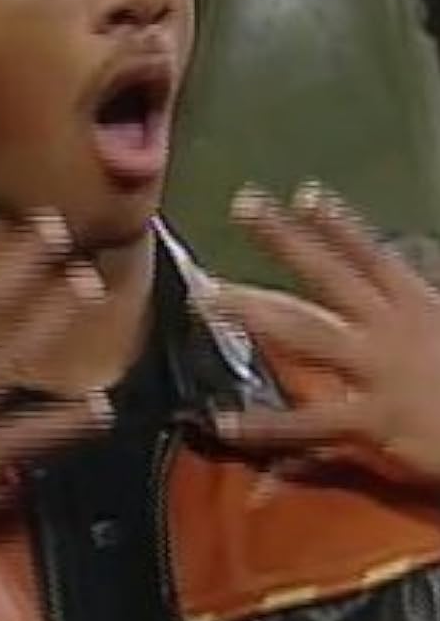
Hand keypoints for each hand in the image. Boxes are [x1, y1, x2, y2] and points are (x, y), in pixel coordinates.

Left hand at [199, 182, 439, 484]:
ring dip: (251, 311)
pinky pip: (306, 424)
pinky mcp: (372, 423)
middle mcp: (393, 328)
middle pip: (328, 275)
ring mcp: (378, 371)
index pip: (374, 256)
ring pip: (303, 332)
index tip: (305, 193)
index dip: (339, 225)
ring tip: (203, 297)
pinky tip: (223, 423)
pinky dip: (263, 426)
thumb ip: (426, 311)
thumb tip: (411, 287)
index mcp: (421, 307)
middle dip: (284, 238)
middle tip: (242, 205)